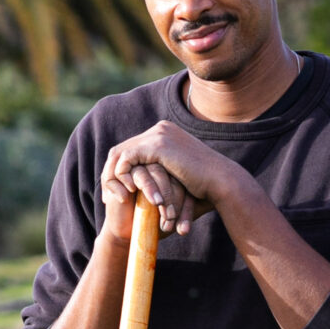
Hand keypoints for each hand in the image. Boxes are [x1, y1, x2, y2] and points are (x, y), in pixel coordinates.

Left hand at [101, 121, 245, 238]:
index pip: (130, 149)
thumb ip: (161, 174)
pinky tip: (129, 192)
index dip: (118, 171)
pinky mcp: (159, 144)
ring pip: (120, 154)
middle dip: (110, 175)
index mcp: (164, 134)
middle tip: (108, 198)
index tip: (118, 194)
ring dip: (113, 178)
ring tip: (116, 198)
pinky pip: (127, 158)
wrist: (221, 182)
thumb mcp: (177, 177)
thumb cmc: (204, 187)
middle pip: (121, 150)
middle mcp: (160, 129)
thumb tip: (145, 186)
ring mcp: (159, 134)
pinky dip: (122, 176)